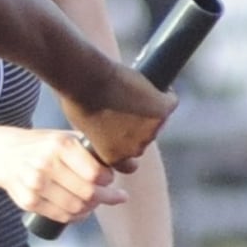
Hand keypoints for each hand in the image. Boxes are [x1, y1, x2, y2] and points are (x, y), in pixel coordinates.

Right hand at [0, 128, 128, 222]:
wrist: (4, 154)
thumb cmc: (42, 146)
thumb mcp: (64, 137)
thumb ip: (92, 150)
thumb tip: (131, 166)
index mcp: (60, 145)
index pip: (95, 173)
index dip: (109, 180)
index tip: (110, 179)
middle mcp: (46, 164)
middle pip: (88, 193)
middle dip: (106, 197)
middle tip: (114, 196)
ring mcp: (35, 185)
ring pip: (76, 207)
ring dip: (91, 208)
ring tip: (96, 203)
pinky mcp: (28, 201)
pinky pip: (61, 216)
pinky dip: (76, 217)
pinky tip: (81, 211)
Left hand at [60, 64, 175, 172]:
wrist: (86, 80)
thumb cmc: (77, 99)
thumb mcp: (85, 127)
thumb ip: (100, 137)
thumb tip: (107, 132)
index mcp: (112, 157)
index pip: (128, 165)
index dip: (128, 151)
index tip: (126, 139)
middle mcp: (134, 149)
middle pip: (144, 140)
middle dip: (139, 127)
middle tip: (130, 107)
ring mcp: (150, 131)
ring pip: (158, 120)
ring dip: (151, 109)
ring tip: (136, 93)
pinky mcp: (162, 111)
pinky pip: (169, 103)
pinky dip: (165, 94)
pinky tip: (154, 86)